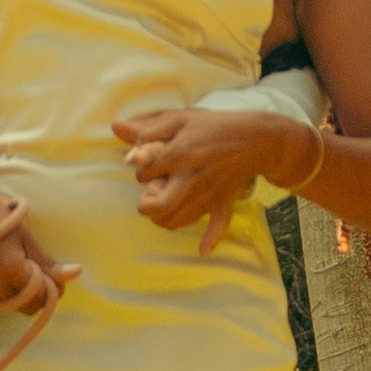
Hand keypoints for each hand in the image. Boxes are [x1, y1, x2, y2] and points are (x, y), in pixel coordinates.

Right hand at [0, 175, 73, 313]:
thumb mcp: (26, 238)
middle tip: (31, 272)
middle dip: (32, 295)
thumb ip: (48, 263)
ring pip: (4, 305)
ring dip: (12, 293)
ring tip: (9, 267)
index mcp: (11, 271)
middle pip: (22, 307)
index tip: (51, 279)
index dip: (50, 292)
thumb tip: (77, 273)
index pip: (39, 300)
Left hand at [115, 104, 307, 256]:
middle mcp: (191, 179)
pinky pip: (218, 225)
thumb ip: (148, 128)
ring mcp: (208, 194)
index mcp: (178, 156)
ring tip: (162, 208)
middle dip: (147, 204)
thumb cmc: (214, 126)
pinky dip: (210, 239)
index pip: (145, 172)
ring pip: (180, 219)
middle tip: (149, 196)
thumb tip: (115, 126)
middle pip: (161, 206)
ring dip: (165, 219)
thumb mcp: (179, 119)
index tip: (146, 163)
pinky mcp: (223, 202)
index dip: (140, 168)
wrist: (255, 138)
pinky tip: (203, 250)